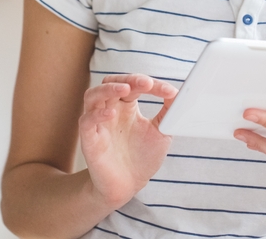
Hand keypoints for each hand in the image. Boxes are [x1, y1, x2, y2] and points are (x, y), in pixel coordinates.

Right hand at [79, 74, 177, 208]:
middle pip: (111, 82)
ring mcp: (98, 123)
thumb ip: (168, 112)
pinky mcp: (89, 140)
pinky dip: (97, 114)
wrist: (129, 187)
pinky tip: (112, 114)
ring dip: (108, 88)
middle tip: (146, 83)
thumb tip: (178, 94)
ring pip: (93, 95)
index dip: (152, 85)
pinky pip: (87, 121)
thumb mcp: (161, 132)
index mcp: (127, 106)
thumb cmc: (143, 157)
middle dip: (129, 79)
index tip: (168, 92)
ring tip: (125, 88)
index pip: (135, 85)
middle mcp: (111, 110)